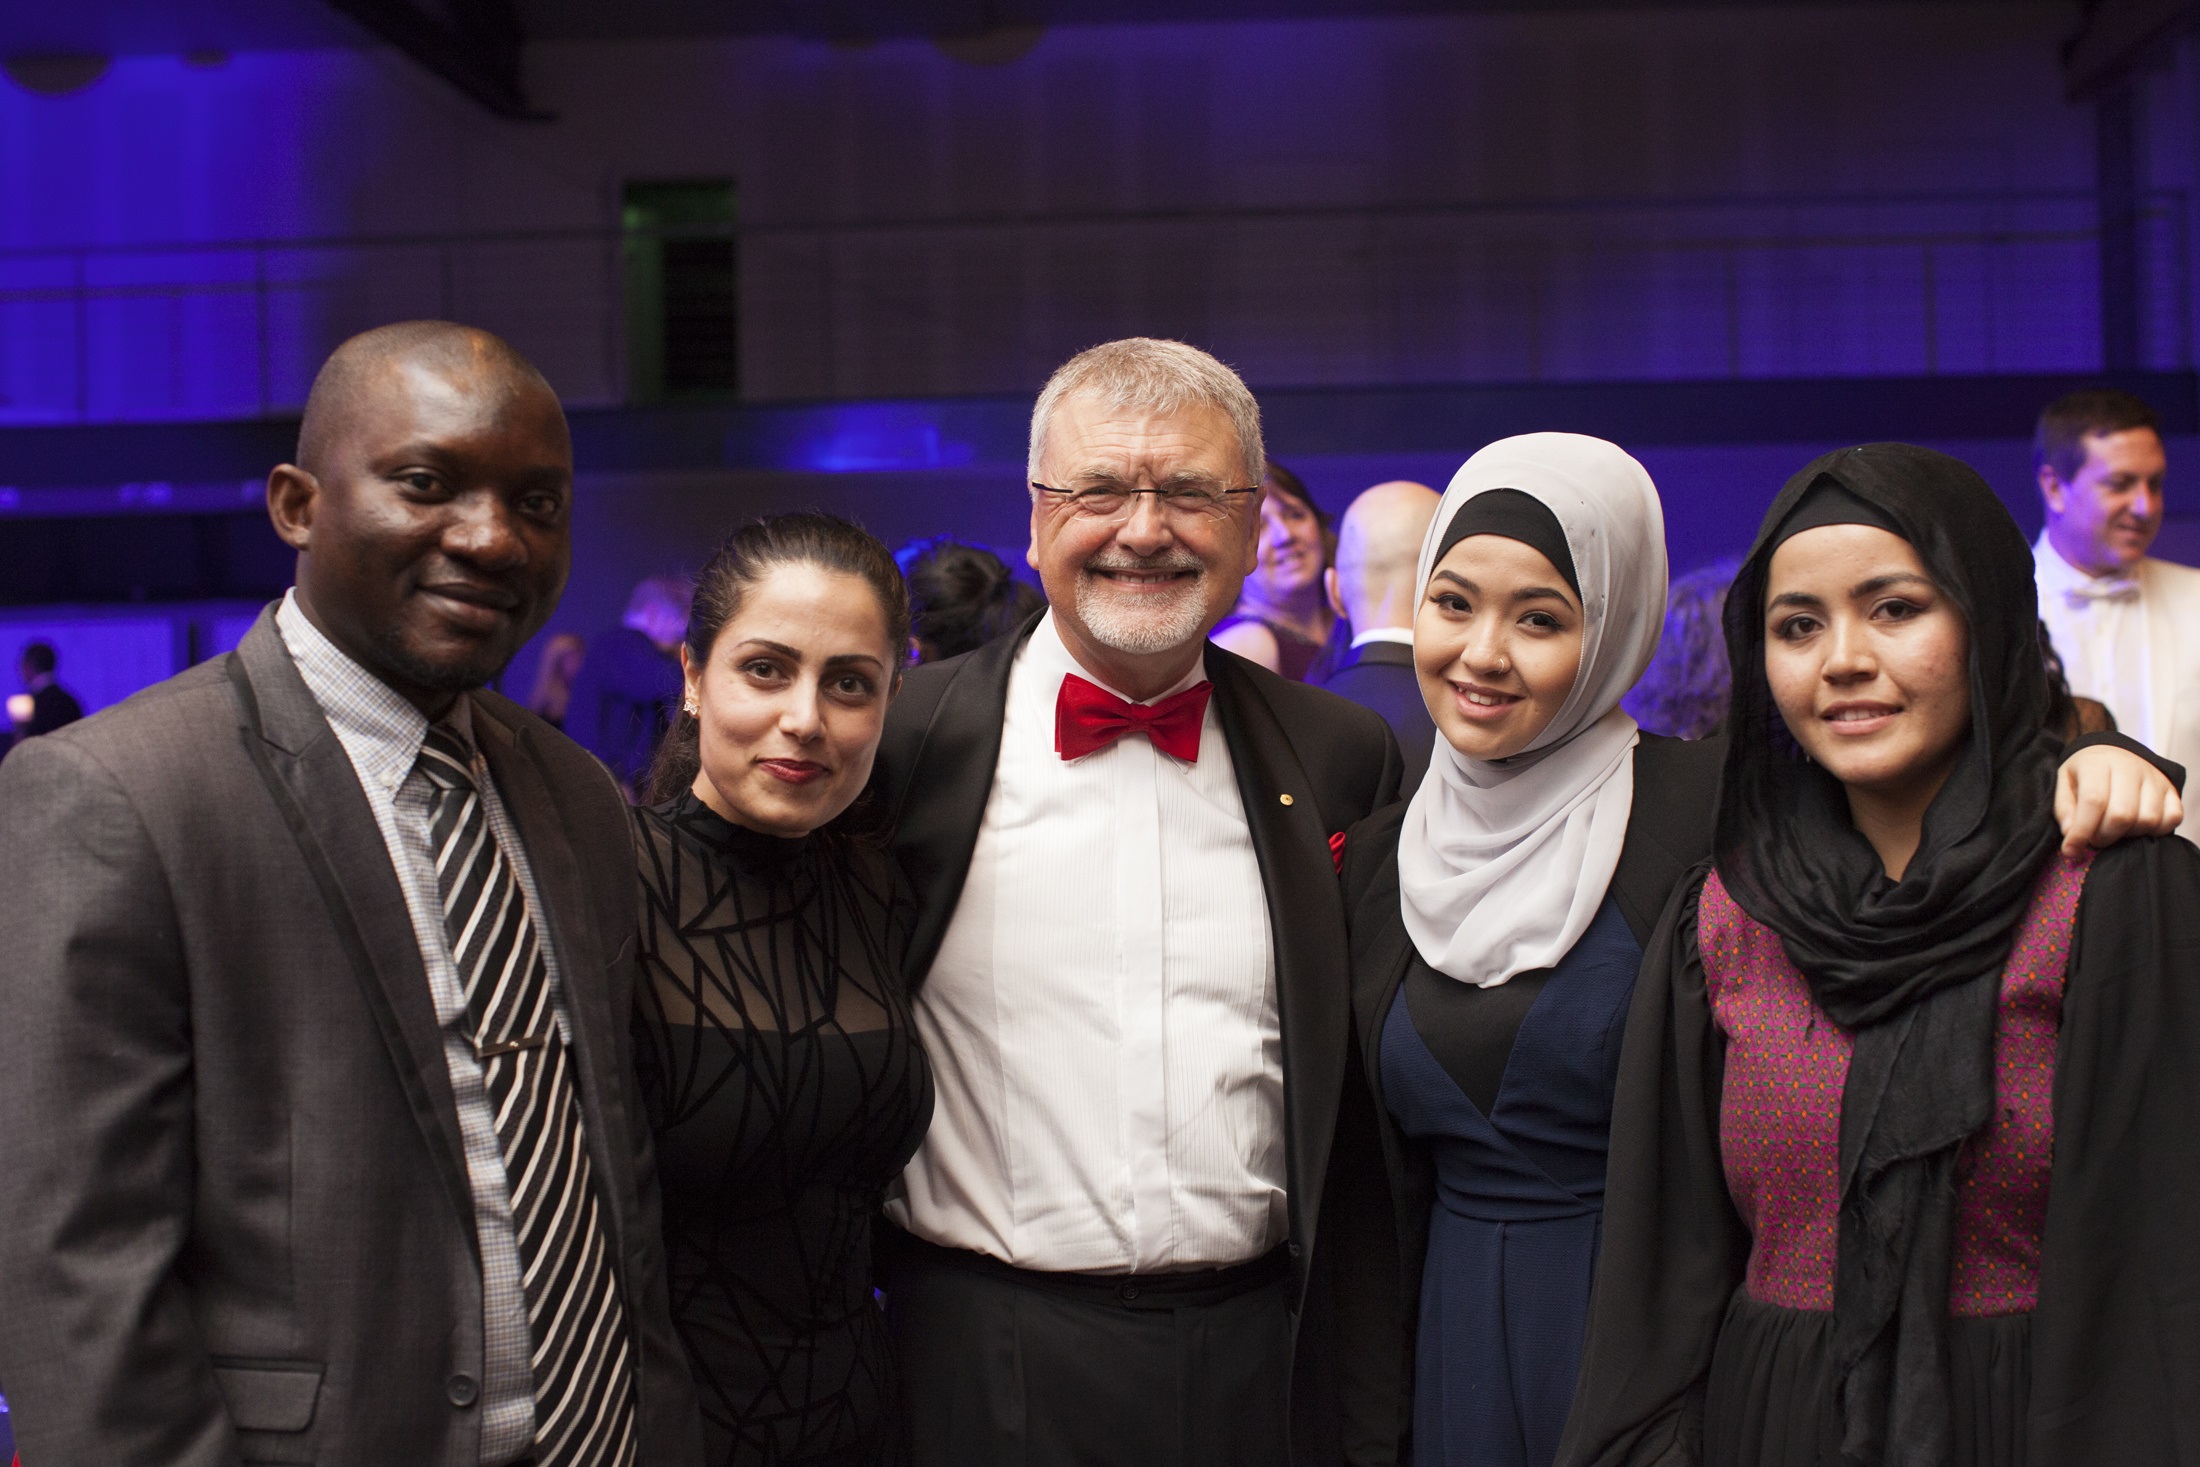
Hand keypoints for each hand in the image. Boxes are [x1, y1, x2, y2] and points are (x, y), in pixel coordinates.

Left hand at [2054, 744, 2184, 852]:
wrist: (2114, 755)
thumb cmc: (2086, 774)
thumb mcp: (2064, 784)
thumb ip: (2064, 809)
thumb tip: (2070, 834)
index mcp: (2098, 763)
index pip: (2094, 801)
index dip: (2082, 831)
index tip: (2071, 850)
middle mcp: (2130, 768)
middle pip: (2122, 815)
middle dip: (2104, 836)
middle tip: (2094, 838)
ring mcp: (2155, 778)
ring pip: (2147, 819)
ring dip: (2128, 835)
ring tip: (2114, 830)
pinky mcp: (2172, 790)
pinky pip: (2172, 818)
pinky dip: (2156, 831)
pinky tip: (2137, 827)